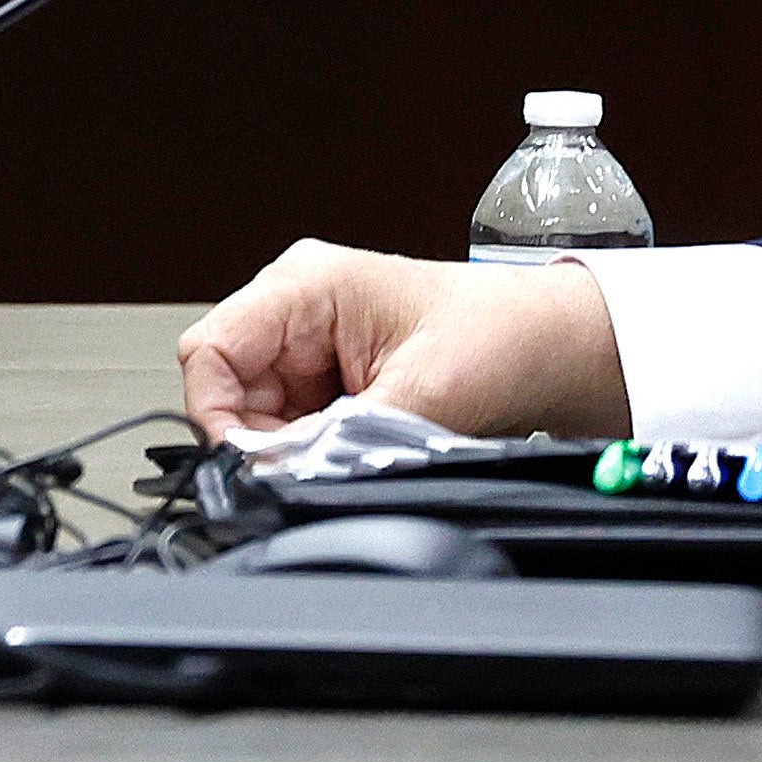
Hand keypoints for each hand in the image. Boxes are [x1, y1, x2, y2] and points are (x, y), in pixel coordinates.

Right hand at [175, 239, 629, 438]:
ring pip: (257, 417)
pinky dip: (315, 449)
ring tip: (352, 448)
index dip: (216, 415)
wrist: (551, 347)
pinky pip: (292, 427)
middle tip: (314, 464)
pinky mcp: (329, 377)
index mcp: (307, 284)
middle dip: (262, 441)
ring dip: (293, 448)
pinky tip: (356, 446)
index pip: (211, 351)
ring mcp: (311, 344)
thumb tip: (283, 476)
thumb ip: (342, 438)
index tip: (248, 463)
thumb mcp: (422, 392)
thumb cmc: (501, 336)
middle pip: (228, 390)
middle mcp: (297, 308)